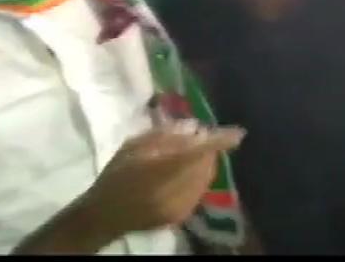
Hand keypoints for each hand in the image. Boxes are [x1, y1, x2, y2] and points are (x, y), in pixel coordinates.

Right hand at [78, 121, 245, 239]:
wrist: (105, 215)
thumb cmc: (115, 175)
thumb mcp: (133, 146)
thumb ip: (165, 136)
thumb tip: (195, 128)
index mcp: (160, 169)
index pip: (198, 152)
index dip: (219, 142)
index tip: (238, 133)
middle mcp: (175, 190)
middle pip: (206, 164)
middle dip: (208, 149)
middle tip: (198, 137)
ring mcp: (181, 206)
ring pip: (206, 178)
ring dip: (204, 163)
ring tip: (189, 154)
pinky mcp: (183, 216)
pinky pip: (199, 190)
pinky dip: (198, 177)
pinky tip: (184, 173)